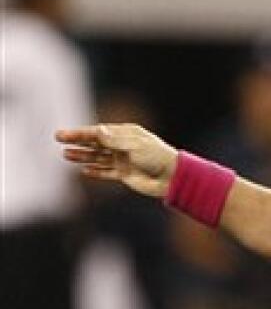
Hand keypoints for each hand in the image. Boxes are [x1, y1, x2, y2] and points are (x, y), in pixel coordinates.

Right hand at [56, 124, 178, 198]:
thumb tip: (96, 130)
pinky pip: (107, 172)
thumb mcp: (135, 145)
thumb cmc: (157, 157)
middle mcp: (123, 145)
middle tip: (59, 140)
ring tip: (66, 155)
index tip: (65, 134)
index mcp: (126, 134)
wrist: (172, 178)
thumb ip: (114, 140)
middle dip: (78, 142)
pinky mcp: (125, 174)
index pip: (99, 132)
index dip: (81, 133)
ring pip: (98, 157)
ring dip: (83, 156)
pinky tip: (83, 171)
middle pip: (96, 143)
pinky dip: (96, 172)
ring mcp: (123, 160)